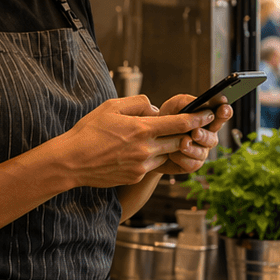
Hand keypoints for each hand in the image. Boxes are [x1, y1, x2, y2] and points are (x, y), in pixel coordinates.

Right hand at [52, 95, 218, 187]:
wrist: (71, 162)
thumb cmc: (89, 131)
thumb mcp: (111, 106)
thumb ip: (137, 102)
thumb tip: (155, 109)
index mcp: (142, 129)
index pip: (179, 123)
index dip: (197, 118)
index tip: (208, 114)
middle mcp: (146, 149)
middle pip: (180, 142)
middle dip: (191, 134)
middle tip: (199, 128)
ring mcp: (141, 166)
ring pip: (166, 155)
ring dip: (168, 148)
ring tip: (163, 140)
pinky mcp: (135, 177)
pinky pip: (150, 166)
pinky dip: (150, 158)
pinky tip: (137, 153)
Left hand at [151, 94, 230, 174]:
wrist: (150, 140)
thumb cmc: (164, 119)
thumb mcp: (173, 106)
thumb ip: (186, 102)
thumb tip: (200, 103)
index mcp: (207, 119)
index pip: (222, 114)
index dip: (224, 112)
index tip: (224, 108)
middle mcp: (207, 136)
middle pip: (213, 137)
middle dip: (205, 135)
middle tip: (195, 132)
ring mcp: (201, 151)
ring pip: (202, 152)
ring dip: (192, 148)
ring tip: (182, 143)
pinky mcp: (192, 164)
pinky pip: (192, 163)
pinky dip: (181, 158)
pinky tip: (172, 153)